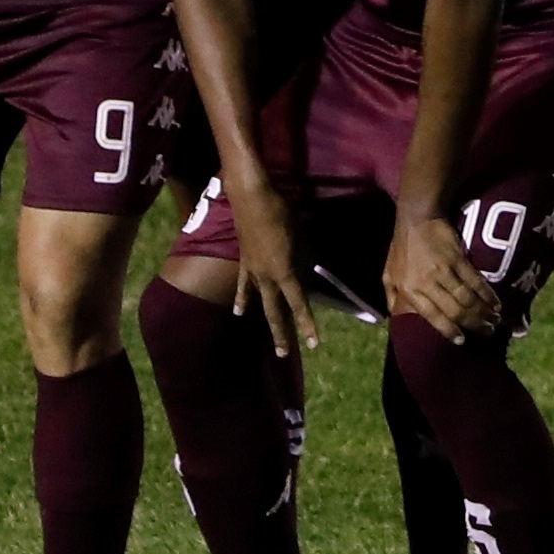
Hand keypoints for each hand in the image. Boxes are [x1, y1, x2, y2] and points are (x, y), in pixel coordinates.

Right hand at [226, 174, 319, 357]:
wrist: (252, 199)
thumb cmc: (282, 214)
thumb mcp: (302, 237)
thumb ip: (305, 259)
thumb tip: (307, 274)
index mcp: (284, 272)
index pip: (298, 304)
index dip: (306, 325)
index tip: (313, 343)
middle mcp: (267, 277)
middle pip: (276, 312)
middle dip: (283, 333)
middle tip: (285, 354)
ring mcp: (253, 272)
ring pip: (261, 303)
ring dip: (268, 323)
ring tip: (272, 343)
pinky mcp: (244, 263)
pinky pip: (244, 286)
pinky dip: (243, 299)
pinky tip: (239, 313)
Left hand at [386, 209, 501, 344]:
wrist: (417, 218)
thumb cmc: (402, 248)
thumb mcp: (388, 275)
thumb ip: (392, 299)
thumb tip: (398, 321)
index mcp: (409, 290)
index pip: (432, 316)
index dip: (449, 330)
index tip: (462, 341)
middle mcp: (426, 283)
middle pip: (454, 310)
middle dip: (473, 324)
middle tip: (487, 332)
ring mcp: (444, 270)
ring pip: (467, 298)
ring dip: (483, 312)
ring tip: (495, 321)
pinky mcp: (458, 258)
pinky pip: (475, 281)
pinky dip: (487, 294)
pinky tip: (496, 303)